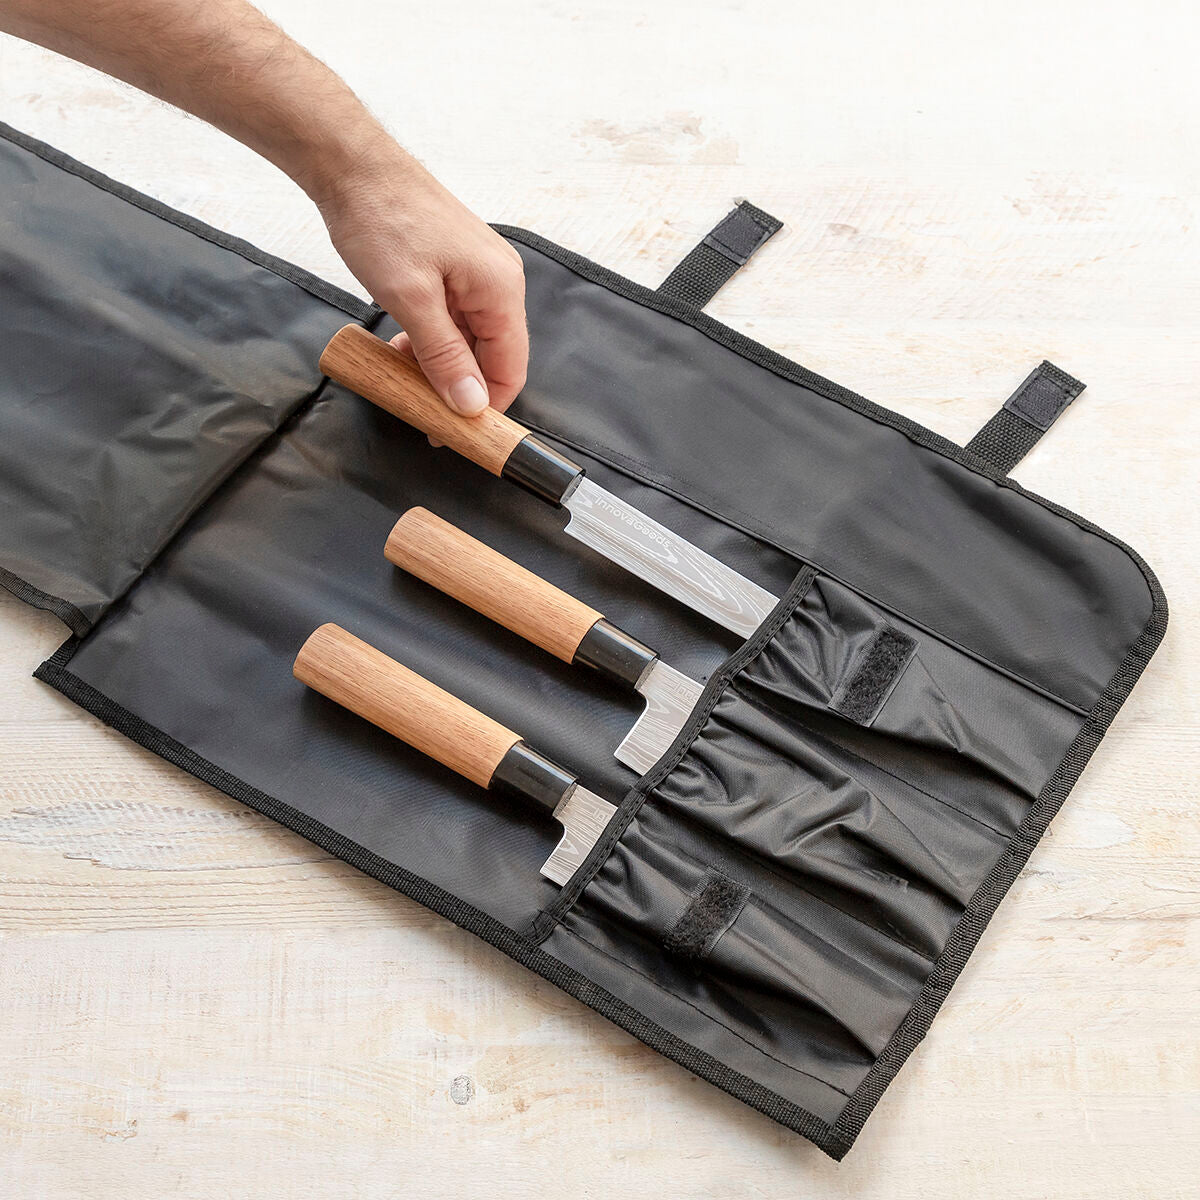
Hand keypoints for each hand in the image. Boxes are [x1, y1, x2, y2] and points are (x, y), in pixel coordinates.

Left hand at [314, 147, 527, 414]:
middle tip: (420, 412)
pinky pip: (454, 321)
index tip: (450, 434)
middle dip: (459, 389)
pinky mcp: (455, 269)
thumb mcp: (410, 300)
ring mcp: (477, 274)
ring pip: (470, 342)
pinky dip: (432, 342)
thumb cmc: (382, 219)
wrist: (350, 163)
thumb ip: (444, 357)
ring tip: (403, 379)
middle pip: (492, 358)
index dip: (484, 409)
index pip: (510, 370)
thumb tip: (472, 406)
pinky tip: (403, 349)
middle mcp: (499, 283)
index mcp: (501, 290)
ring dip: (440, 366)